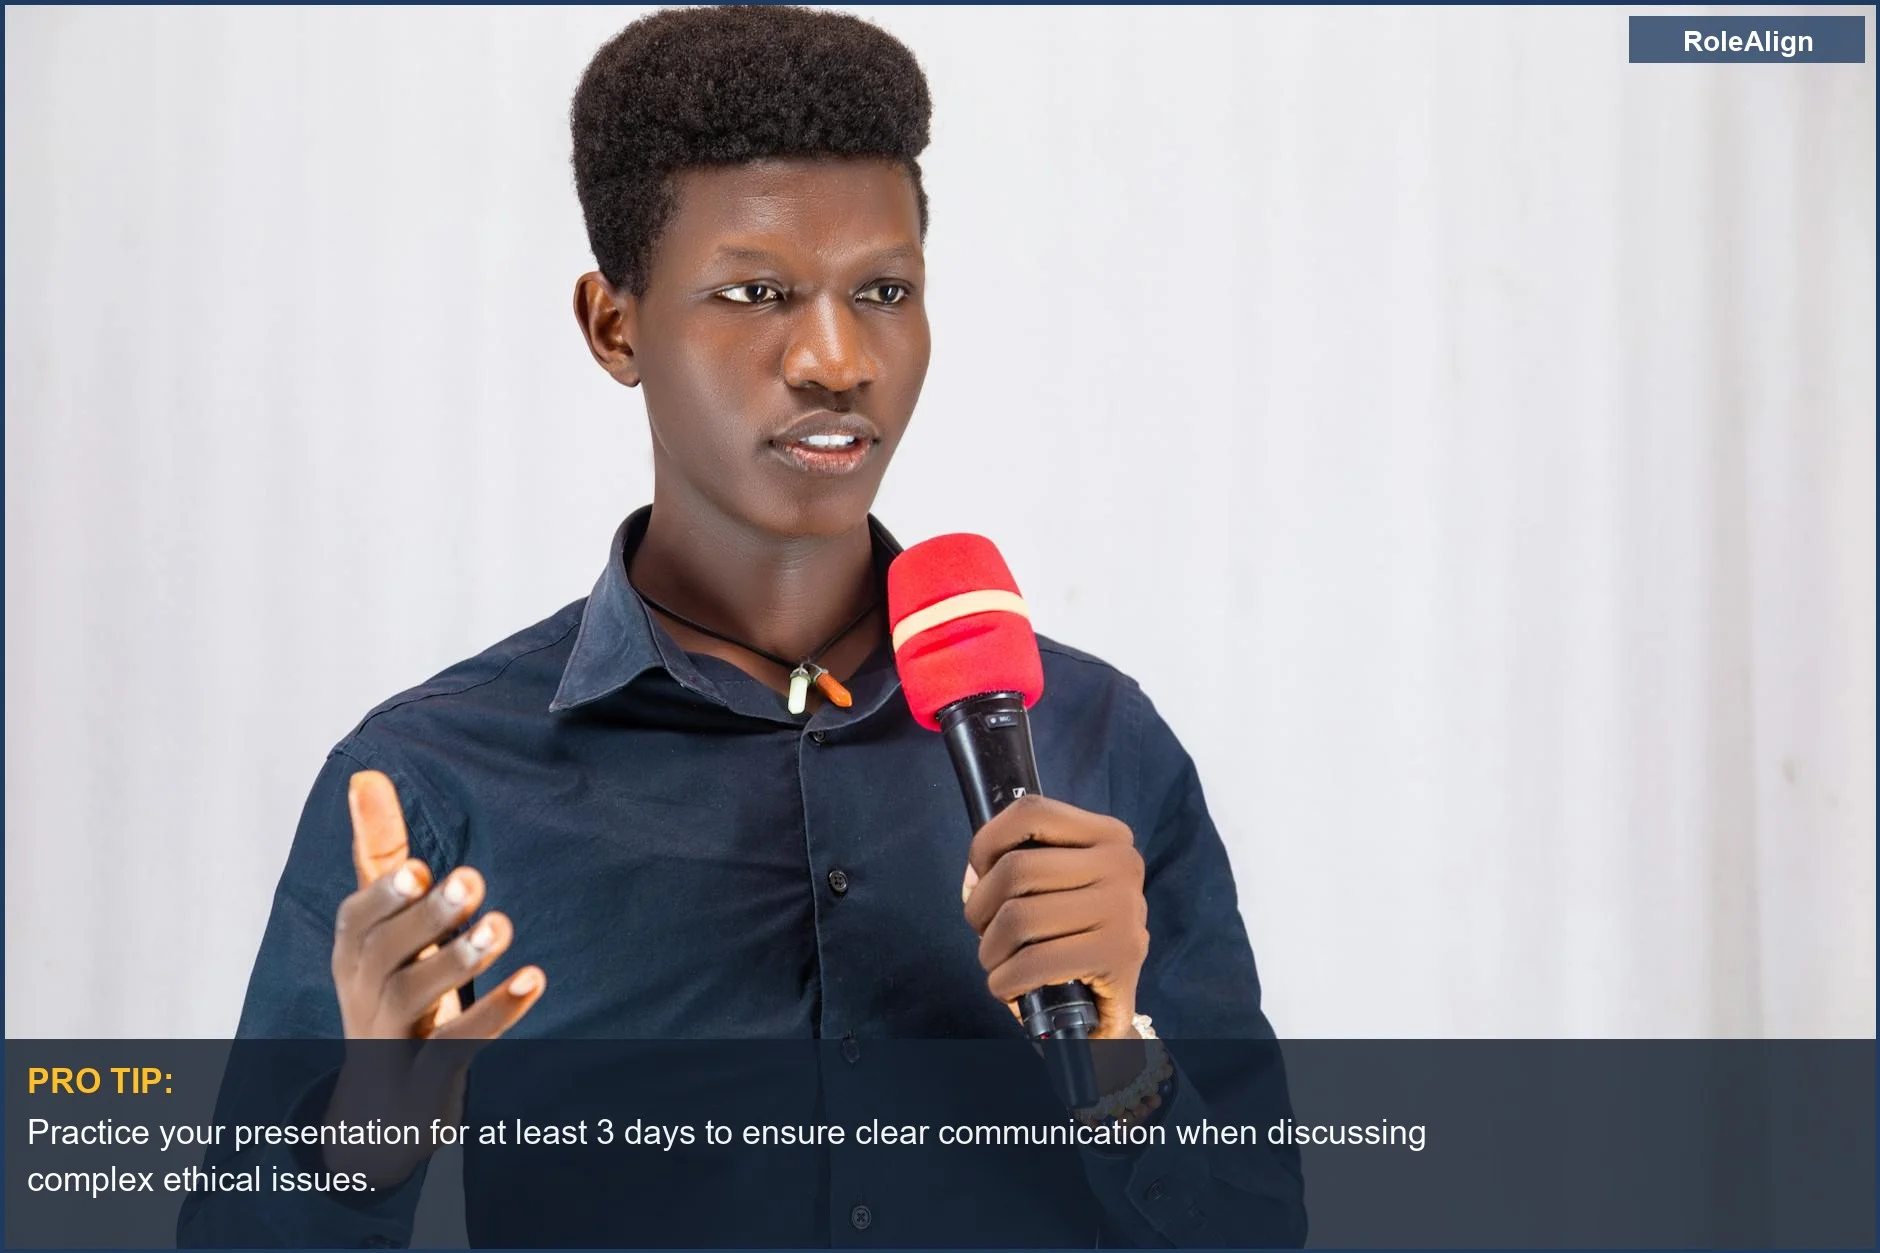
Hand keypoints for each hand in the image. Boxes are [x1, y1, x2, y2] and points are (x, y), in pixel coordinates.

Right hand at [322, 770, 545, 1186]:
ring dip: (458, 961)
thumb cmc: (391, 994)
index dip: (384, 896)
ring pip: (413, 1000)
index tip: (419, 870)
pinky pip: (456, 1049)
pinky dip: (494, 1015)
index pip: (358, 920)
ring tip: (502, 926)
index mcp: (355, 953)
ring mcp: (391, 1041)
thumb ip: (382, 854)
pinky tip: (533, 980)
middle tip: (472, 880)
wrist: (382, 1111)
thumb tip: (366, 773)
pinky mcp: (425, 1079)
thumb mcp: (384, 927)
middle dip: (425, 918)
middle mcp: (364, 994)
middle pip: (382, 956)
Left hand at [961, 795, 1148, 1040]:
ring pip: (1018, 916)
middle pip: (1015, 869)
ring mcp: (1125, 909)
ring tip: (997, 963)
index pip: (1030, 813)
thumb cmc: (1071, 936)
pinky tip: (1010, 986)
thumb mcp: (1056, 886)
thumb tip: (973, 877)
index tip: (979, 878)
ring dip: (991, 950)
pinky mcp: (1118, 956)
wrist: (1109, 1003)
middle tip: (986, 934)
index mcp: (1109, 836)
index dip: (986, 844)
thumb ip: (1018, 863)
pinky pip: (1033, 961)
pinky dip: (1005, 980)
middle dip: (981, 909)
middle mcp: (1123, 864)